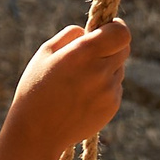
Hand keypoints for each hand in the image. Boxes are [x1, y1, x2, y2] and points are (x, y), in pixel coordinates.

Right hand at [0, 19, 128, 159]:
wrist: (37, 132)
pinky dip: (104, 87)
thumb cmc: (36, 89)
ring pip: (119, 69)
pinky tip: (81, 97)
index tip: (106, 28)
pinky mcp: (112, 107)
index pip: (121, 32)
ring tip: (79, 81)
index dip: (116, 27)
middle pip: (124, 49)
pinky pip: (115, 88)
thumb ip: (71, 35)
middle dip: (111, 47)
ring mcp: (109, 91)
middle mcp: (101, 71)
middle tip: (91, 53)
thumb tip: (89, 31)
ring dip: (106, 68)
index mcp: (84, 52)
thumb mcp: (45, 53)